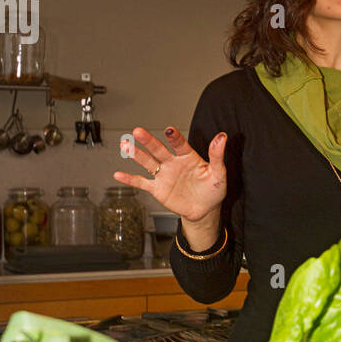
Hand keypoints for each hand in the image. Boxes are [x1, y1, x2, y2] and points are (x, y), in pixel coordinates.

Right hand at [113, 126, 227, 227]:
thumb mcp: (218, 174)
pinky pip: (142, 182)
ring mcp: (164, 175)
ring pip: (147, 162)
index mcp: (188, 157)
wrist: (204, 210)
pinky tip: (119, 175)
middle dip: (149, 141)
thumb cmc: (212, 190)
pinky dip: (130, 179)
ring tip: (125, 145)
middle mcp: (173, 163)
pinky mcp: (157, 189)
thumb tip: (222, 137)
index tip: (169, 131)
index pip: (180, 144)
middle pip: (158, 150)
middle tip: (138, 131)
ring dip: (136, 154)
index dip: (174, 138)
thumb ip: (217, 155)